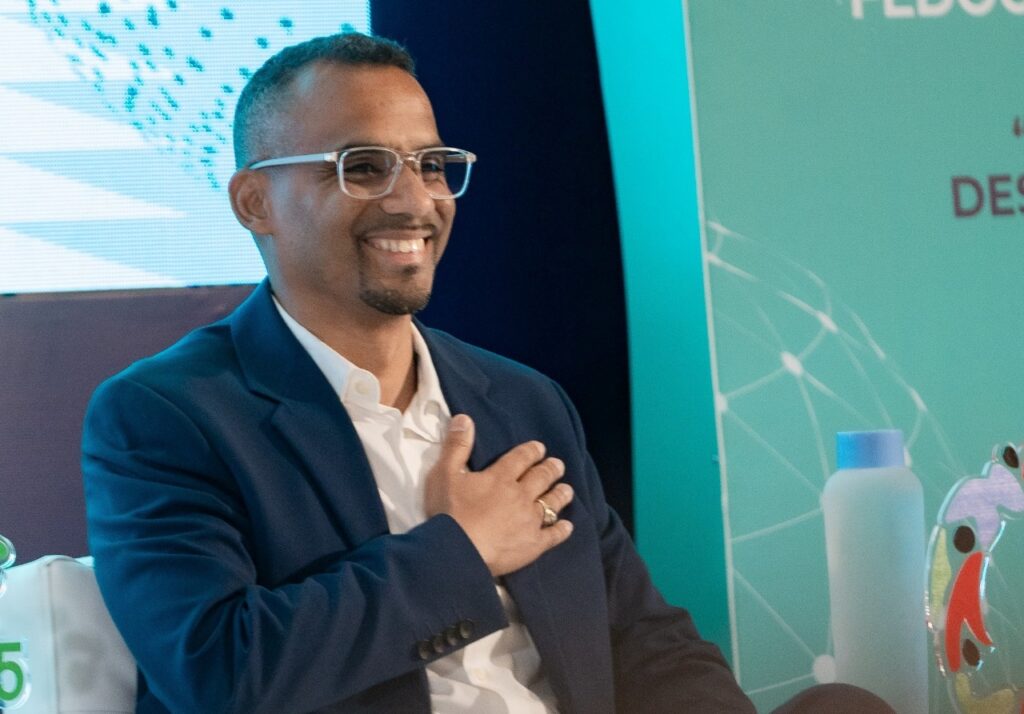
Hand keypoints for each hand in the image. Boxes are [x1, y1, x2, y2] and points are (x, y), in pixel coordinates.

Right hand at [424, 414, 574, 575]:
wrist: (458, 551)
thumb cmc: (449, 512)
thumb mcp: (445, 474)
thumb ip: (457, 446)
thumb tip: (465, 417)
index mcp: (501, 477)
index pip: (521, 458)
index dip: (532, 451)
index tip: (540, 447)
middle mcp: (521, 495)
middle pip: (541, 478)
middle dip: (551, 469)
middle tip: (559, 464)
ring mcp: (530, 521)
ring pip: (551, 503)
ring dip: (560, 495)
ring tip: (567, 489)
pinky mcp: (533, 544)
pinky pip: (553, 535)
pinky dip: (561, 530)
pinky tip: (567, 527)